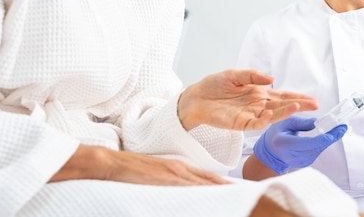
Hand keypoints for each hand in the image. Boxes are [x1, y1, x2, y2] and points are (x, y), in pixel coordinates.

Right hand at [51, 145, 228, 185]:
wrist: (113, 164)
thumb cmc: (133, 170)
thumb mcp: (159, 173)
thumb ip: (175, 181)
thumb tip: (189, 192)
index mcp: (181, 168)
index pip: (210, 179)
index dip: (227, 186)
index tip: (242, 192)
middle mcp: (183, 170)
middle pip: (212, 183)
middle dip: (231, 191)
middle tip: (250, 197)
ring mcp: (176, 176)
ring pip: (205, 186)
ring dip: (223, 194)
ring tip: (241, 200)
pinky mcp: (167, 180)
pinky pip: (190, 189)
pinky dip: (205, 195)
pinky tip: (216, 200)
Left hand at [178, 70, 318, 130]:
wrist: (196, 97)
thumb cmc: (215, 85)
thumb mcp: (235, 74)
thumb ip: (252, 75)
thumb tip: (271, 78)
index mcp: (259, 92)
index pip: (282, 95)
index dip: (297, 97)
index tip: (312, 99)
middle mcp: (258, 105)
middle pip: (282, 106)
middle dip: (299, 105)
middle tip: (315, 105)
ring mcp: (250, 115)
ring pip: (272, 115)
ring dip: (285, 112)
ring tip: (298, 107)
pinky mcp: (240, 123)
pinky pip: (254, 124)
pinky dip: (263, 120)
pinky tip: (271, 114)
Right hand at [253, 116, 346, 173]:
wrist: (271, 151)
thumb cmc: (277, 134)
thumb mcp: (285, 122)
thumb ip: (301, 123)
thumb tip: (317, 123)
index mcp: (284, 144)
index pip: (305, 143)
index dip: (320, 140)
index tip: (331, 134)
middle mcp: (292, 156)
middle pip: (315, 148)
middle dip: (331, 137)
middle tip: (343, 127)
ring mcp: (299, 162)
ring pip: (318, 150)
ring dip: (329, 140)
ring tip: (339, 129)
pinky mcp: (305, 163)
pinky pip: (317, 152)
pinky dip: (324, 144)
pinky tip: (329, 135)